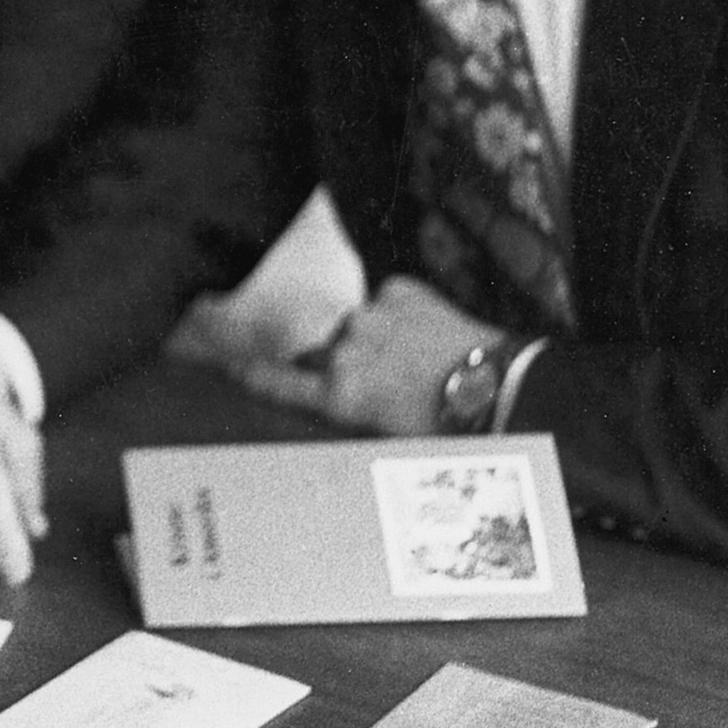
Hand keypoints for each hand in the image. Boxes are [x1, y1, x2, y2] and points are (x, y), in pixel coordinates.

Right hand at [230, 274, 505, 434]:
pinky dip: (401, 315)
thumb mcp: (387, 438)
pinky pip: (387, 301)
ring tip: (415, 362)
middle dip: (336, 366)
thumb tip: (329, 403)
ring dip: (372, 340)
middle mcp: (343, 352)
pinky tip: (430, 335)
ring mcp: (370, 315)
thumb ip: (346, 416)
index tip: (221, 366)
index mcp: (338, 396)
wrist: (505, 386)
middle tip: (377, 384)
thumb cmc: (449, 427)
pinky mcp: (399, 289)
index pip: (273, 381)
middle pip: (318, 354)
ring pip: (355, 327)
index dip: (245, 374)